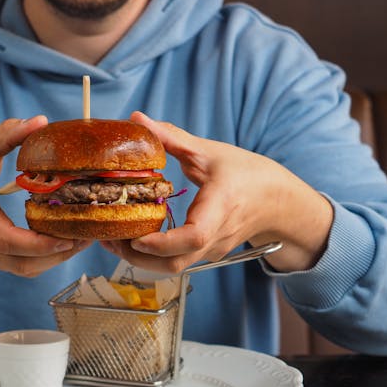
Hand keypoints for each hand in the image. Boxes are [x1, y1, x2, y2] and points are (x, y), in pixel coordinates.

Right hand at [0, 116, 90, 276]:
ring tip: (81, 240)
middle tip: (87, 237)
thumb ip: (7, 136)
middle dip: (57, 254)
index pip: (5, 239)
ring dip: (54, 260)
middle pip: (20, 262)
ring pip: (22, 270)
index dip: (38, 243)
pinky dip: (42, 259)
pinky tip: (61, 242)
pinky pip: (18, 266)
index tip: (67, 236)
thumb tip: (41, 121)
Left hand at [100, 112, 332, 273]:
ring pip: (173, 268)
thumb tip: (137, 119)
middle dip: (138, 258)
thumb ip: (172, 137)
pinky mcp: (206, 253)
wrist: (278, 201)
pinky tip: (131, 239)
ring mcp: (211, 249)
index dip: (163, 242)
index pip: (194, 235)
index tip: (137, 237)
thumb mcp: (209, 152)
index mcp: (220, 207)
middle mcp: (215, 235)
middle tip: (108, 239)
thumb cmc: (247, 174)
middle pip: (176, 263)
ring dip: (140, 260)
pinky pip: (176, 262)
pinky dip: (152, 257)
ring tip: (112, 241)